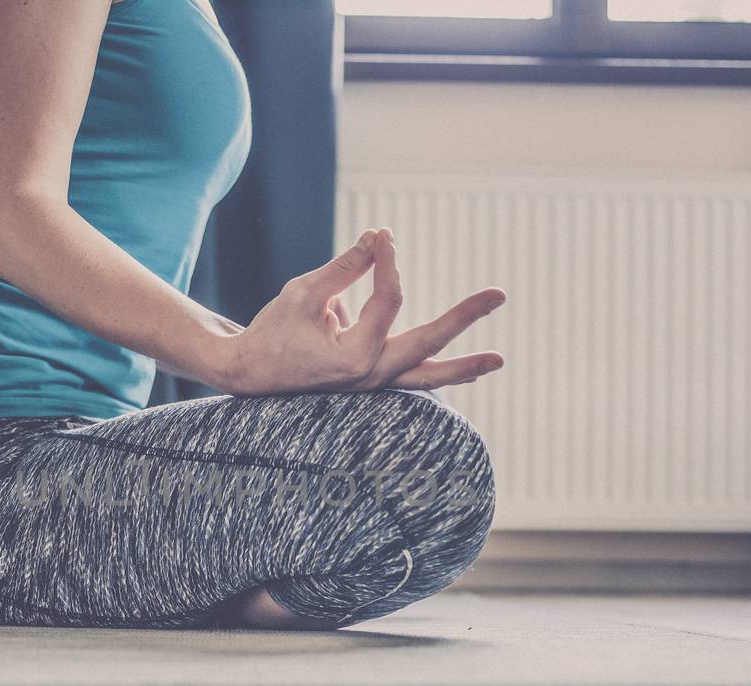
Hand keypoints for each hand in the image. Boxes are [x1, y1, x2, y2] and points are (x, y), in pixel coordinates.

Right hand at [216, 227, 505, 395]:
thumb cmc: (273, 331)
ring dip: (462, 367)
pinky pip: (412, 377)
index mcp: (353, 357)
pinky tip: (470, 370)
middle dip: (463, 318)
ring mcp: (372, 384)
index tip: (382, 236)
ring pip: (426, 376)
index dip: (388, 262)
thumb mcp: (305, 292)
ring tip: (499, 361)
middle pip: (427, 344)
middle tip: (499, 294)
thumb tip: (381, 238)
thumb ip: (347, 266)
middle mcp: (369, 376)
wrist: (250, 373)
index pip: (388, 300)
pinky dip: (439, 372)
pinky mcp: (371, 381)